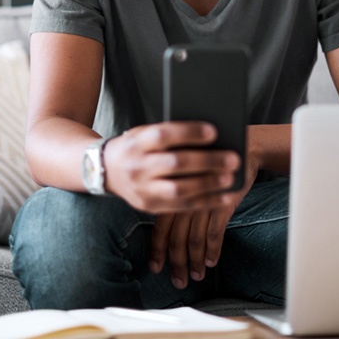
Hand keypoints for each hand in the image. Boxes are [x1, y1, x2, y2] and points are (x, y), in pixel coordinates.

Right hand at [103, 122, 240, 212]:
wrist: (105, 170)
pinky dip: (205, 202)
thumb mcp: (144, 133)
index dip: (189, 133)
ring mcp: (141, 190)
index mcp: (136, 143)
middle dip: (206, 162)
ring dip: (208, 185)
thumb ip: (170, 133)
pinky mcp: (149, 207)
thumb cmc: (136, 146)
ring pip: (178, 189)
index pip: (163, 136)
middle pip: (174, 164)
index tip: (213, 131)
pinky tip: (224, 197)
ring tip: (229, 178)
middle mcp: (137, 167)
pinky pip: (181, 207)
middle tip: (232, 158)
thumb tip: (211, 133)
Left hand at [148, 147, 260, 287]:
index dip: (158, 250)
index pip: (160, 227)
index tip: (156, 267)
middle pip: (176, 238)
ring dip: (195, 261)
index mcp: (174, 194)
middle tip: (179, 281)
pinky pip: (215, 232)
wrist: (240, 149)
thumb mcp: (189, 177)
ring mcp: (203, 202)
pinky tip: (211, 261)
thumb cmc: (212, 164)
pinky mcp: (223, 203)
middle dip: (177, 263)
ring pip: (195, 239)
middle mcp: (186, 200)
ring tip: (196, 275)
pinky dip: (213, 249)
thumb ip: (178, 198)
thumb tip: (169, 229)